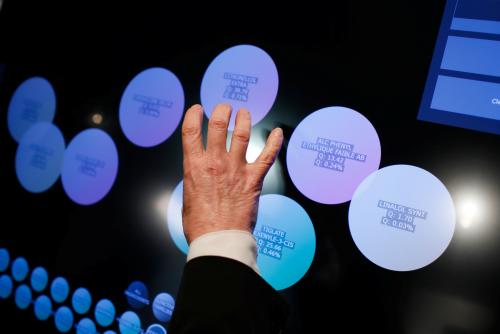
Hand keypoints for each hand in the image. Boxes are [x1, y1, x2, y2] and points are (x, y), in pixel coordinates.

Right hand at [181, 103, 283, 243]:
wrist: (218, 240)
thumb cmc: (200, 224)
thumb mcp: (188, 195)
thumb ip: (195, 178)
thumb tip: (201, 173)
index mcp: (194, 166)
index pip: (191, 130)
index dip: (193, 115)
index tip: (198, 109)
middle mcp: (215, 163)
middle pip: (218, 124)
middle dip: (221, 111)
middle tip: (225, 107)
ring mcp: (236, 169)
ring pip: (242, 133)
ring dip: (244, 119)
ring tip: (244, 113)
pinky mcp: (254, 179)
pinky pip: (267, 156)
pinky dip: (274, 142)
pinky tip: (278, 132)